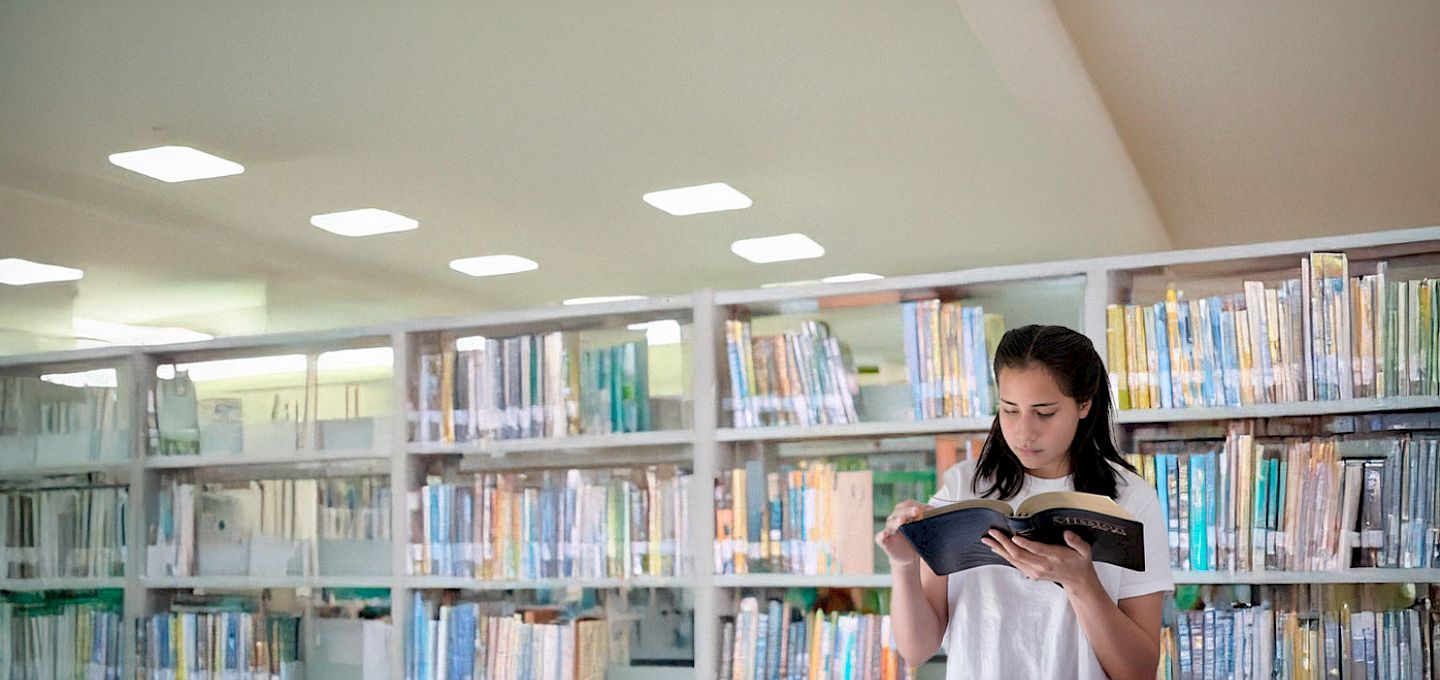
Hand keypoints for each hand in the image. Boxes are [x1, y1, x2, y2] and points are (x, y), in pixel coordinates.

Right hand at [873, 500, 928, 567]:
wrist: (908, 556)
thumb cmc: (916, 540)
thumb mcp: (923, 530)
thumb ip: (927, 521)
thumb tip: (938, 514)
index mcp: (903, 513)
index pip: (908, 505)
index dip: (919, 505)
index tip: (930, 510)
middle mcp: (894, 519)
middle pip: (900, 512)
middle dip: (908, 511)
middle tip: (917, 511)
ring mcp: (889, 530)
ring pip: (891, 523)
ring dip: (897, 521)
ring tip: (902, 520)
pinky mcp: (884, 541)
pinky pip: (880, 537)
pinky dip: (881, 535)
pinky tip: (885, 534)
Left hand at [981, 529, 1101, 593]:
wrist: (1078, 581)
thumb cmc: (1079, 562)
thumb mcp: (1084, 550)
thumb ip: (1076, 542)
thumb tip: (1068, 534)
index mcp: (1055, 558)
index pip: (1037, 550)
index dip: (1025, 544)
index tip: (1014, 537)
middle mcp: (1042, 566)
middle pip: (1019, 555)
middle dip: (1004, 543)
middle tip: (993, 532)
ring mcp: (1035, 571)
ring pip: (1014, 560)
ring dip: (999, 549)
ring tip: (987, 539)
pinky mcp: (1031, 573)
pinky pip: (1015, 563)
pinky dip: (1004, 555)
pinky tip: (996, 548)